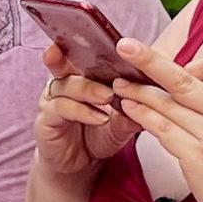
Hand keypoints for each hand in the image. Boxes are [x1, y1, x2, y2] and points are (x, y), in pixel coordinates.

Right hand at [32, 42, 132, 181]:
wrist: (78, 165)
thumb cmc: (100, 134)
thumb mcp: (123, 121)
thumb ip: (135, 108)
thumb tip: (157, 96)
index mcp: (83, 73)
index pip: (87, 52)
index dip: (93, 42)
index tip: (108, 37)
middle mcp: (65, 80)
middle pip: (68, 59)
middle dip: (81, 56)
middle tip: (106, 65)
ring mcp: (52, 98)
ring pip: (67, 84)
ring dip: (89, 90)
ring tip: (107, 98)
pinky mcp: (46, 118)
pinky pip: (61, 108)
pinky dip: (82, 111)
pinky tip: (99, 118)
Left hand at [111, 40, 202, 201]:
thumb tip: (198, 100)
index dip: (193, 65)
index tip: (181, 78)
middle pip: (183, 78)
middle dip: (150, 60)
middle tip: (126, 46)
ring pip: (167, 103)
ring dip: (137, 90)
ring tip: (117, 84)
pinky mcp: (197, 158)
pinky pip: (162, 129)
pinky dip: (141, 116)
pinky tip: (127, 109)